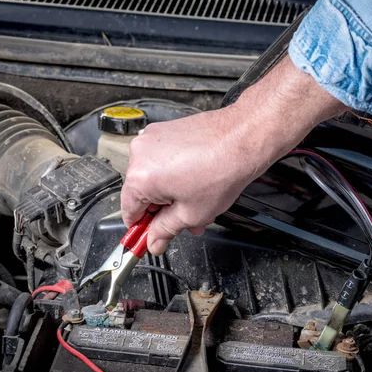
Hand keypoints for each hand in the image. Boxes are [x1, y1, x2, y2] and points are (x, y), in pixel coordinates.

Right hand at [121, 56, 346, 254]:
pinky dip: (176, 172)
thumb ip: (166, 230)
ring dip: (173, 192)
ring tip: (197, 200)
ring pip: (155, 176)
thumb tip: (154, 241)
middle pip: (142, 193)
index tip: (148, 236)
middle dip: (163, 210)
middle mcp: (140, 154)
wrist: (243, 138)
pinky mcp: (166, 130)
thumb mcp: (192, 214)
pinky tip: (197, 180)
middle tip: (184, 219)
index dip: (141, 228)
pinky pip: (163, 159)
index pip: (129, 211)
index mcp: (140, 177)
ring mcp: (152, 138)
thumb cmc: (222, 168)